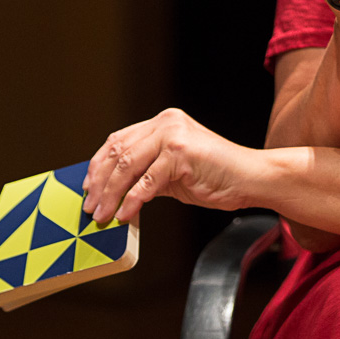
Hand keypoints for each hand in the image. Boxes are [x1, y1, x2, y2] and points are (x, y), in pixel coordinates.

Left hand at [81, 108, 252, 223]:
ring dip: (111, 195)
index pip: (118, 140)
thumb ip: (147, 172)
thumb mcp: (174, 170)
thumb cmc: (216, 176)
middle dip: (100, 183)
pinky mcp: (181, 154)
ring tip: (103, 215)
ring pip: (127, 167)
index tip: (88, 187)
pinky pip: (146, 182)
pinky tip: (126, 216)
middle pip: (118, 152)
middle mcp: (166, 123)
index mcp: (163, 122)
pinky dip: (132, 202)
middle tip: (91, 207)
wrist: (251, 178)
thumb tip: (114, 192)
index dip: (98, 165)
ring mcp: (173, 136)